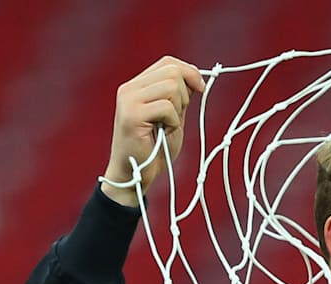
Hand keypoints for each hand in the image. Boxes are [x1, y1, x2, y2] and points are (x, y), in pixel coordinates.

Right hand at [101, 56, 205, 206]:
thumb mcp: (172, 116)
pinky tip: (163, 132)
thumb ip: (180, 96)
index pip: (168, 63)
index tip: (201, 89)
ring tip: (167, 125)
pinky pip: (167, 107)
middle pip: (172, 71)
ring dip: (179, 109)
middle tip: (178, 115)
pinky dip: (173, 122)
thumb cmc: (156, 148)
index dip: (189, 72)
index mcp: (138, 85)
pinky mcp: (132, 115)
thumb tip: (197, 78)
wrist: (137, 174)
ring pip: (172, 86)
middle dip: (186, 93)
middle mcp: (130, 88)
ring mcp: (129, 100)